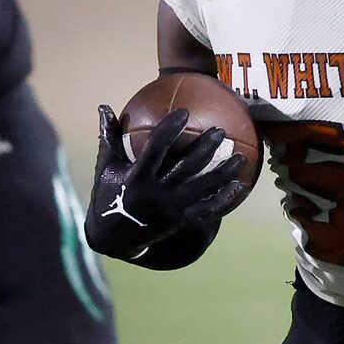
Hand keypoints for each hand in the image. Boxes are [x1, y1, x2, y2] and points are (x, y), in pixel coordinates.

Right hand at [82, 102, 241, 263]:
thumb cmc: (109, 194)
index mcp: (137, 176)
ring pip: (203, 187)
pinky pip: (206, 208)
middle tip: (220, 132)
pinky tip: (238, 186)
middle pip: (187, 165)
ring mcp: (170, 208)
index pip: (156, 147)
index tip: (185, 113)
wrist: (113, 237)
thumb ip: (109, 137)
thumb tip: (104, 106)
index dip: (171, 129)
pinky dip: (224, 198)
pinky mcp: (180, 220)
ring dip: (224, 172)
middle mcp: (156, 192)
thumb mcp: (106, 167)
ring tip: (240, 157)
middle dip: (206, 147)